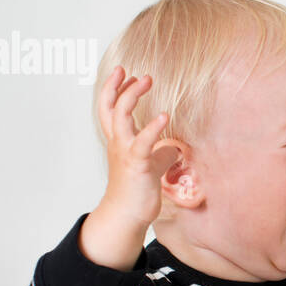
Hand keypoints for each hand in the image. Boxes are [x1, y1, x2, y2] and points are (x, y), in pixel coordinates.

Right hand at [94, 65, 180, 228]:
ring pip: (120, 118)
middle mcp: (119, 143)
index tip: (125, 72)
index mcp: (120, 140)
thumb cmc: (139, 188)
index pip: (109, 108)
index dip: (113, 88)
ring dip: (131, 96)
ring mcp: (126, 152)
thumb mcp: (153, 163)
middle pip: (110, 107)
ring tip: (146, 79)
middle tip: (136, 72)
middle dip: (120, 86)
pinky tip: (164, 116)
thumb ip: (161, 150)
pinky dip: (153, 128)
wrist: (129, 214)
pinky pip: (143, 143)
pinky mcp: (138, 165)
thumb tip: (175, 145)